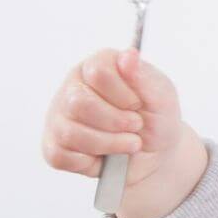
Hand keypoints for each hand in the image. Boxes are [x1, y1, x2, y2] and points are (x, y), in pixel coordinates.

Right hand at [41, 47, 183, 187]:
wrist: (158, 154)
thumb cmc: (157, 119)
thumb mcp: (162, 96)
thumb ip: (145, 76)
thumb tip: (129, 56)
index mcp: (97, 66)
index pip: (97, 72)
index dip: (124, 95)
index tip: (138, 103)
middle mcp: (73, 87)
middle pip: (79, 103)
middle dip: (117, 121)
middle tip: (136, 125)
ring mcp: (60, 117)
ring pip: (70, 132)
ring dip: (111, 143)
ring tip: (131, 142)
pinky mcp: (55, 146)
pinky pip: (62, 157)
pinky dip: (92, 162)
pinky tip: (107, 155)